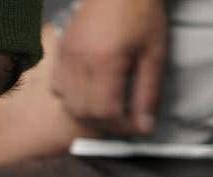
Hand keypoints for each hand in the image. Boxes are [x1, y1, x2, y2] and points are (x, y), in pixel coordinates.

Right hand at [52, 0, 169, 135]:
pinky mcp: (61, 51)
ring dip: (87, 113)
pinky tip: (90, 90)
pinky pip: (58, 86)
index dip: (121, 127)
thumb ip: (148, 93)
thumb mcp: (154, 54)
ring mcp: (66, 56)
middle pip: (83, 113)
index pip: (105, 112)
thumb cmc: (141, 14)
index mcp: (106, 61)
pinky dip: (72, 96)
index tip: (136, 127)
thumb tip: (144, 127)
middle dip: (104, 124)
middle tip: (123, 120)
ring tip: (107, 107)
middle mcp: (80, 61)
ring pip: (67, 103)